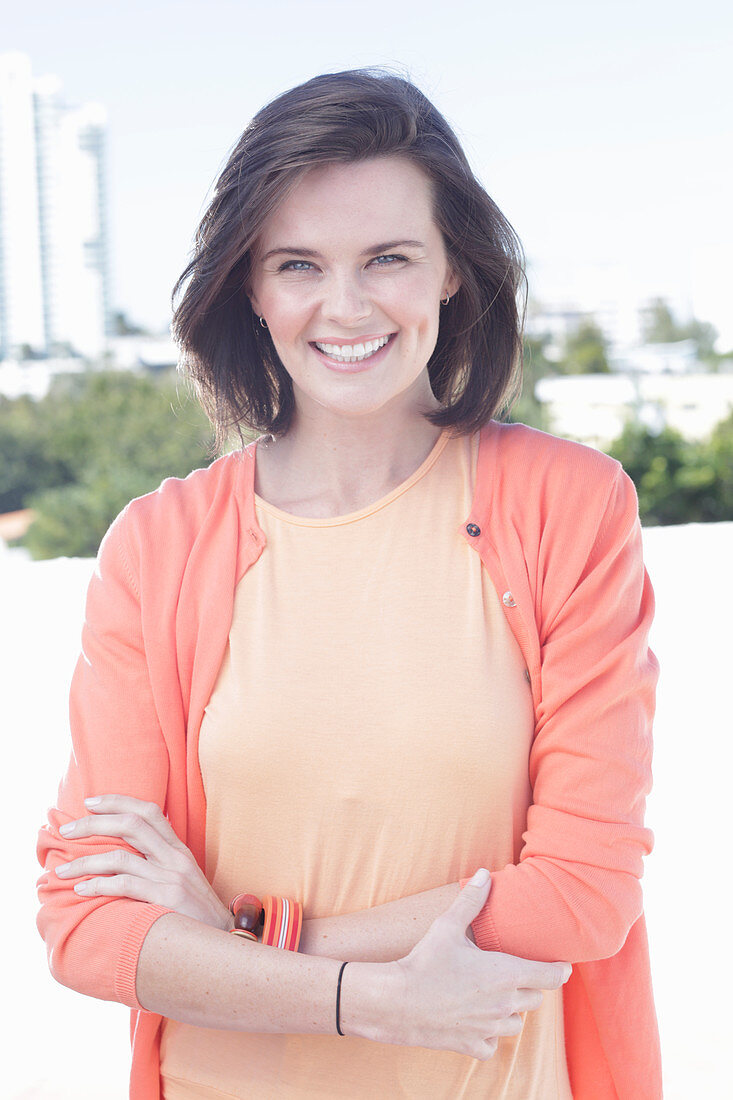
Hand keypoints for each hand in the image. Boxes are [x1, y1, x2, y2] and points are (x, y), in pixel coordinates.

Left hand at [55, 794, 232, 930]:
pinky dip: (98, 885)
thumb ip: (159, 865)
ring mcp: (172, 877)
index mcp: (179, 849)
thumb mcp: (182, 881)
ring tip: (61, 871)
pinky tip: (82, 890)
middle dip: (93, 823)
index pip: (149, 811)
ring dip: (85, 861)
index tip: (90, 802)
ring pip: (120, 857)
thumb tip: (122, 857)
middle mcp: (176, 858)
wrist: (223, 943)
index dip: (118, 802)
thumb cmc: (195, 916)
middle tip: (66, 830)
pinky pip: (125, 885)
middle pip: (131, 824)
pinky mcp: (168, 899)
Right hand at [346, 869, 571, 1060]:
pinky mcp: (472, 1045)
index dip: (560, 970)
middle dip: (528, 987)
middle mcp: (504, 1004)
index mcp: (505, 974)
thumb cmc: (425, 962)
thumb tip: (485, 874)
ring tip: (494, 997)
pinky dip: (488, 1035)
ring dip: (510, 1011)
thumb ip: (471, 901)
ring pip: (516, 1023)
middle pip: (535, 999)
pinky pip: (492, 1044)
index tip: (562, 966)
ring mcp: (489, 1027)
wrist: (397, 1002)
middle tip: (513, 974)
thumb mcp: (447, 926)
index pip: (551, 976)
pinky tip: (475, 1021)